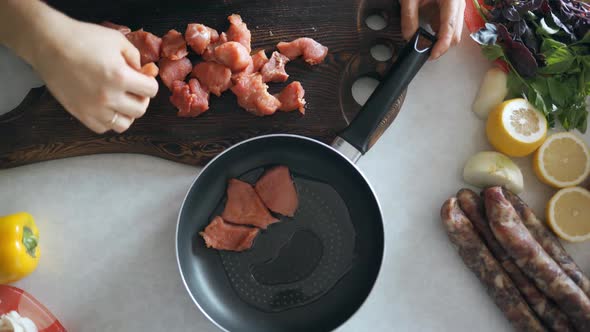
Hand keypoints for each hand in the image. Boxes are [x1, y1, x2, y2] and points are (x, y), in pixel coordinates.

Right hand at [32, 19, 158, 132]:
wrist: (49, 45)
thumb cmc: (83, 39)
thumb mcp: (117, 41)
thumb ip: (136, 58)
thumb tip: (144, 72)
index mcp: (120, 77)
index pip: (151, 90)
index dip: (149, 82)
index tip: (143, 78)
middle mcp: (109, 97)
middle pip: (140, 110)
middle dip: (141, 98)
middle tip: (134, 89)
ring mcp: (94, 109)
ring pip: (124, 124)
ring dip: (127, 113)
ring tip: (121, 100)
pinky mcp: (80, 115)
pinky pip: (103, 128)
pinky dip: (109, 120)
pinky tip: (106, 106)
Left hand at [400, 0, 465, 59]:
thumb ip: (409, 17)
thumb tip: (409, 37)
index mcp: (451, 1)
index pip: (449, 30)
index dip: (441, 47)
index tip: (430, 56)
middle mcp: (459, 5)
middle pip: (455, 35)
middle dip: (441, 45)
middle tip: (423, 49)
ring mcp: (458, 6)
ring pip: (454, 32)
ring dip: (440, 39)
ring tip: (423, 37)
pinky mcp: (454, 8)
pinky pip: (449, 25)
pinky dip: (439, 31)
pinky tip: (427, 28)